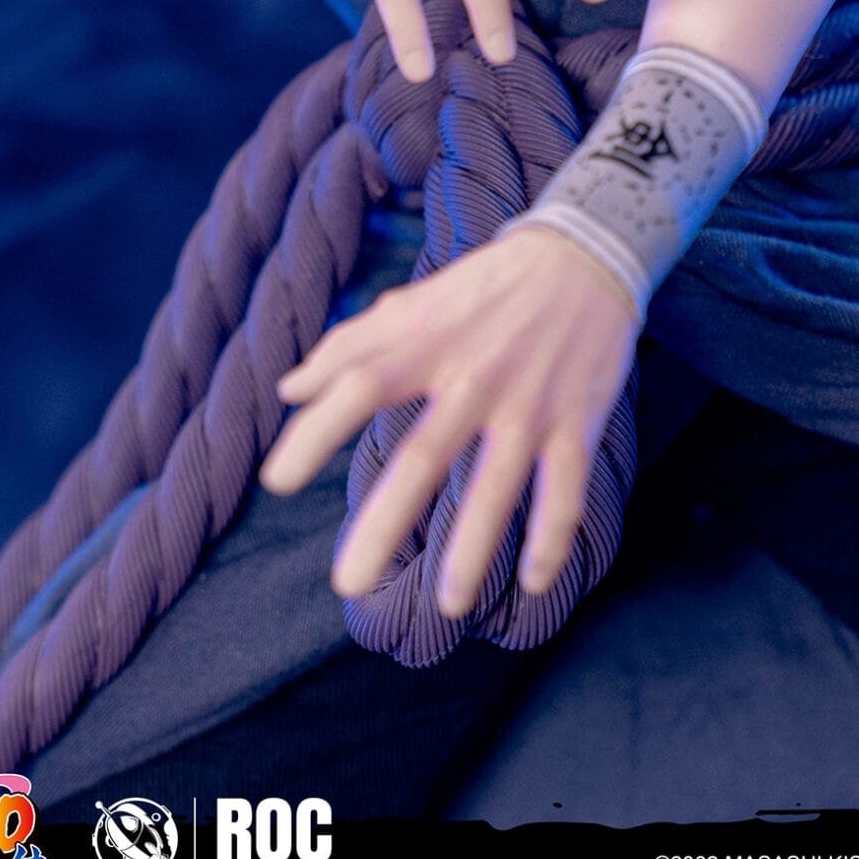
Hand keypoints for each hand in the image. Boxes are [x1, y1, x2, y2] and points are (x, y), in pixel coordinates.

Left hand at [259, 224, 639, 616]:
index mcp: (428, 343)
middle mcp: (475, 377)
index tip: (276, 482)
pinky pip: (566, 488)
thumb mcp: (416, 301)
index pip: (362, 382)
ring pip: (498, 483)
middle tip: (348, 582)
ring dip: (473, 547)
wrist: (583, 252)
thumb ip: (351, 343)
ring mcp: (529, 404)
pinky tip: (534, 584)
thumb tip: (289, 388)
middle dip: (386, 520)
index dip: (318, 429)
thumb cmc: (485, 285)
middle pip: (424, 453)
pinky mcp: (576, 421)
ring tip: (447, 606)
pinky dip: (553, 537)